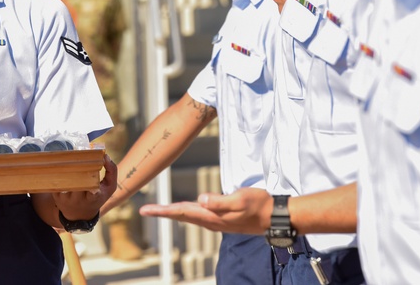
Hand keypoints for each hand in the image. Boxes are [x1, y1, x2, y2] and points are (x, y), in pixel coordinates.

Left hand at [54, 153, 117, 221]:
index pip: (93, 194)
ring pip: (65, 182)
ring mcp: (66, 198)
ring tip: (67, 160)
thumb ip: (112, 171)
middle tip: (77, 158)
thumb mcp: (109, 187)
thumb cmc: (98, 195)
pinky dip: (58, 173)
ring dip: (66, 170)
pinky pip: (56, 182)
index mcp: (94, 198)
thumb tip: (105, 155)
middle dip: (77, 172)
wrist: (79, 215)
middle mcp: (79, 200)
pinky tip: (59, 165)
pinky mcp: (56, 196)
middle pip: (77, 184)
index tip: (92, 179)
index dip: (92, 187)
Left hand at [139, 187, 273, 234]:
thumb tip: (200, 199)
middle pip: (181, 215)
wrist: (274, 216)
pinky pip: (198, 214)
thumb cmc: (258, 205)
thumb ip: (220, 201)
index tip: (146, 210)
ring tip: (158, 209)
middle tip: (145, 209)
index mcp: (211, 216)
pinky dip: (186, 211)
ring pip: (189, 215)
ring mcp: (216, 220)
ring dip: (173, 212)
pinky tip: (183, 209)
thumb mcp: (239, 199)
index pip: (181, 212)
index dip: (162, 210)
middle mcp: (210, 220)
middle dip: (163, 212)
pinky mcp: (221, 218)